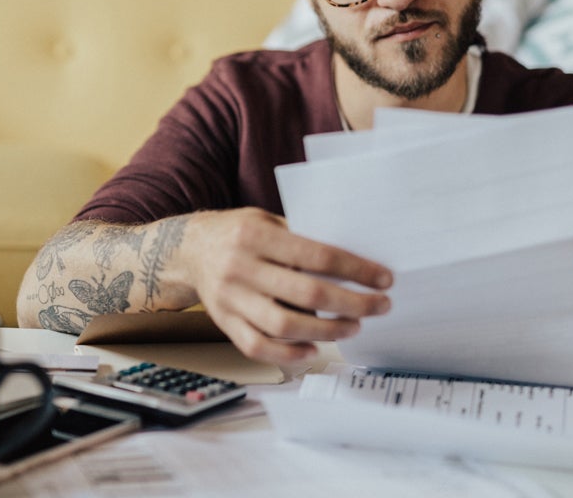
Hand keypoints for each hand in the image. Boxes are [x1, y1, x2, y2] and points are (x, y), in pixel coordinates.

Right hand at [184, 207, 392, 362]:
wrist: (188, 250)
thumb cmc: (238, 233)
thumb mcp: (267, 219)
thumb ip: (301, 237)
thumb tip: (353, 259)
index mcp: (256, 236)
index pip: (317, 256)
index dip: (356, 270)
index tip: (383, 279)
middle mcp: (241, 268)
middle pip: (307, 295)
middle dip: (352, 304)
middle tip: (379, 306)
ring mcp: (231, 299)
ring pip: (285, 326)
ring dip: (327, 331)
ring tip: (353, 326)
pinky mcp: (225, 323)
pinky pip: (258, 347)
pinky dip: (289, 354)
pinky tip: (313, 349)